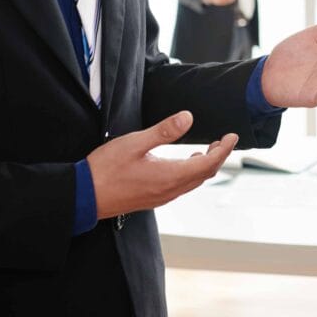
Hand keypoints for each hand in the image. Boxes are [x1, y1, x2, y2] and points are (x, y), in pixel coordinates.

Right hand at [87, 111, 237, 219]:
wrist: (84, 196)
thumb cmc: (106, 169)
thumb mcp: (135, 142)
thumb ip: (164, 131)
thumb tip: (188, 118)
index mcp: (170, 176)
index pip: (208, 163)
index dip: (224, 150)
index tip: (232, 137)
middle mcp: (170, 190)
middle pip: (205, 174)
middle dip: (218, 157)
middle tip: (223, 141)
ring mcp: (161, 197)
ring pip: (194, 182)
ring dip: (205, 166)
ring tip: (207, 149)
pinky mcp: (153, 199)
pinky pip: (181, 186)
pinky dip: (191, 173)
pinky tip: (184, 163)